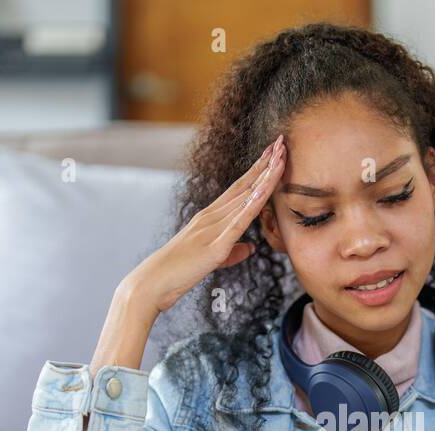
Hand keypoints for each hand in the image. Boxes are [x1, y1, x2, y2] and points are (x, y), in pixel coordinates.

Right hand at [90, 136, 285, 373]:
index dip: (257, 170)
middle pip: (245, 186)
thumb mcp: (211, 260)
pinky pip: (238, 223)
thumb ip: (232, 251)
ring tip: (280, 157)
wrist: (152, 283)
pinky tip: (265, 191)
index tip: (272, 153)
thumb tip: (250, 248)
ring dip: (265, 177)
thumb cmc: (177, 272)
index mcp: (210, 218)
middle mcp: (211, 216)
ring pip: (245, 198)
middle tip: (282, 141)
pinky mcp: (215, 246)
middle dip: (265, 164)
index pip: (239, 189)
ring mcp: (213, 228)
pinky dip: (252, 205)